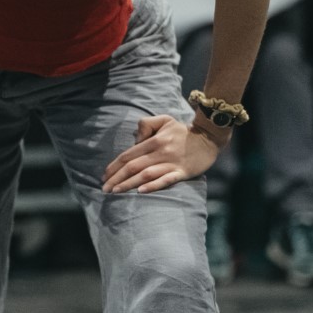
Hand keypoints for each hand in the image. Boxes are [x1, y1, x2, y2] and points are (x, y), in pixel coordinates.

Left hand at [102, 115, 224, 194]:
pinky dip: (153, 186)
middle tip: (104, 189)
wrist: (209, 137)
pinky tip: (141, 192)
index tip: (104, 176)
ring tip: (116, 192)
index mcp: (154, 141)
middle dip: (117, 178)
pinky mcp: (182, 172)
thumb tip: (135, 139)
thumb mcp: (164, 120)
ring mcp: (172, 163)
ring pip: (146, 175)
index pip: (129, 155)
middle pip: (134, 167)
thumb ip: (146, 124)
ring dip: (129, 184)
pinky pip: (166, 180)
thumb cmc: (183, 131)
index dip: (114, 166)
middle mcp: (161, 152)